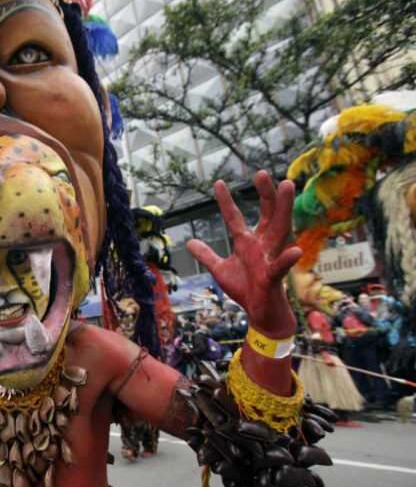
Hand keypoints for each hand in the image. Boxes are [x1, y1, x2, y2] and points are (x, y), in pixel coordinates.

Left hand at [187, 172, 301, 338]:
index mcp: (247, 242)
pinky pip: (281, 267)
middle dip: (265, 194)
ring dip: (283, 209)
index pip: (234, 217)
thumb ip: (207, 255)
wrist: (260, 313)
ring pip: (279, 229)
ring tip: (287, 186)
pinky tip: (295, 251)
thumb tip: (190, 243)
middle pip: (266, 214)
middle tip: (261, 173)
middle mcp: (262, 245)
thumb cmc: (245, 289)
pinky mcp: (274, 277)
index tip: (218, 183)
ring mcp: (270, 258)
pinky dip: (287, 259)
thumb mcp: (221, 270)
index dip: (226, 201)